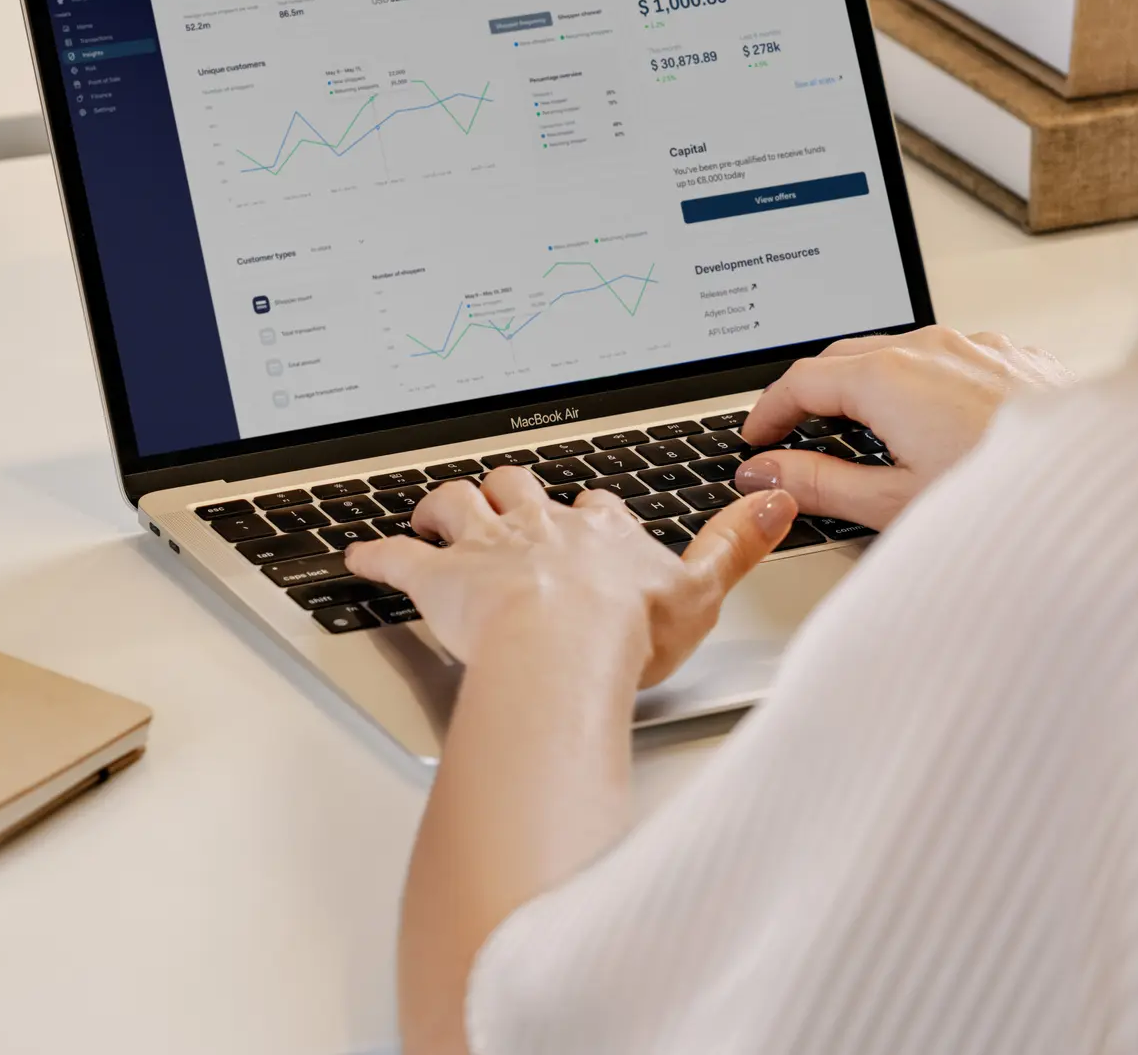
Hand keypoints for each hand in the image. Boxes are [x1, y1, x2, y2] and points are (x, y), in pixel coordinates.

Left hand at [345, 465, 796, 685]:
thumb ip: (739, 546)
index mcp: (599, 531)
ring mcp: (487, 548)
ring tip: (433, 514)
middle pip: (518, 488)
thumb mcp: (705, 590)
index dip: (586, 513)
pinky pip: (398, 557)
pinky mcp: (439, 578)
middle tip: (499, 502)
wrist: (566, 649)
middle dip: (508, 493)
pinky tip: (358, 556)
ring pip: (458, 505)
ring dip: (444, 509)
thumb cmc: (628, 633)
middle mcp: (539, 527)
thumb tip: (779, 503)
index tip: (586, 517)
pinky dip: (376, 555)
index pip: (593, 507)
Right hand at [733, 326, 1072, 531]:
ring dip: (869, 385)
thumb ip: (819, 484)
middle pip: (846, 357)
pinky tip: (934, 422)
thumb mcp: (895, 504)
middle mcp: (932, 346)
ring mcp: (980, 346)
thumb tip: (768, 472)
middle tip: (792, 436)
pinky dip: (925, 383)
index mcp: (889, 375)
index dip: (769, 411)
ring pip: (902, 352)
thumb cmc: (1010, 503)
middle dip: (812, 393)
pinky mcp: (1018, 359)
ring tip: (861, 432)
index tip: (755, 439)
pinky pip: (954, 358)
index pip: (802, 379)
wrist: (1111, 494)